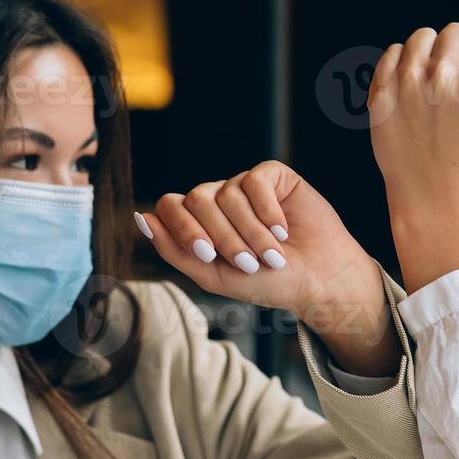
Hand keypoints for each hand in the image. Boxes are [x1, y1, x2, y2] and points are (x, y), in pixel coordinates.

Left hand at [138, 161, 400, 375]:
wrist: (317, 281)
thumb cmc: (268, 282)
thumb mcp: (214, 276)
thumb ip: (175, 251)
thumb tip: (141, 219)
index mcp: (199, 221)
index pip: (171, 206)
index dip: (186, 228)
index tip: (210, 255)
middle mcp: (218, 198)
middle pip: (198, 200)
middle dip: (223, 236)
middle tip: (248, 262)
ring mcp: (244, 185)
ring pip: (228, 195)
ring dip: (251, 232)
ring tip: (272, 255)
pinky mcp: (273, 176)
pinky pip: (255, 181)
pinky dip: (267, 212)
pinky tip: (282, 230)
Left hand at [367, 9, 458, 291]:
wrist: (433, 191)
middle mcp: (442, 76)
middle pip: (455, 30)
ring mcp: (408, 83)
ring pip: (423, 35)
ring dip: (432, 53)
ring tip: (437, 85)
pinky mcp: (383, 92)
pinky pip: (394, 51)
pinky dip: (405, 63)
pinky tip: (416, 89)